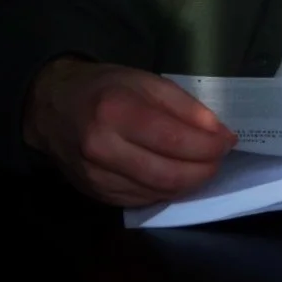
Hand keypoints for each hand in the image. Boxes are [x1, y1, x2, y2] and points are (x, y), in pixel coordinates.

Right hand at [22, 58, 237, 207]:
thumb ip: (184, 106)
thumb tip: (218, 132)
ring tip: (203, 165)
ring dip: (190, 183)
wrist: (52, 108)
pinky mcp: (96, 195)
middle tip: (220, 157)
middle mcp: (102, 149)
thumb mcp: (145, 80)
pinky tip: (176, 175)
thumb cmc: (104, 87)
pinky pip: (142, 200)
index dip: (208, 145)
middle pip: (168, 174)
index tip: (229, 141)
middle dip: (204, 169)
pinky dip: (166, 190)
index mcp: (115, 111)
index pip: (174, 139)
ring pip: (158, 192)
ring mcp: (96, 177)